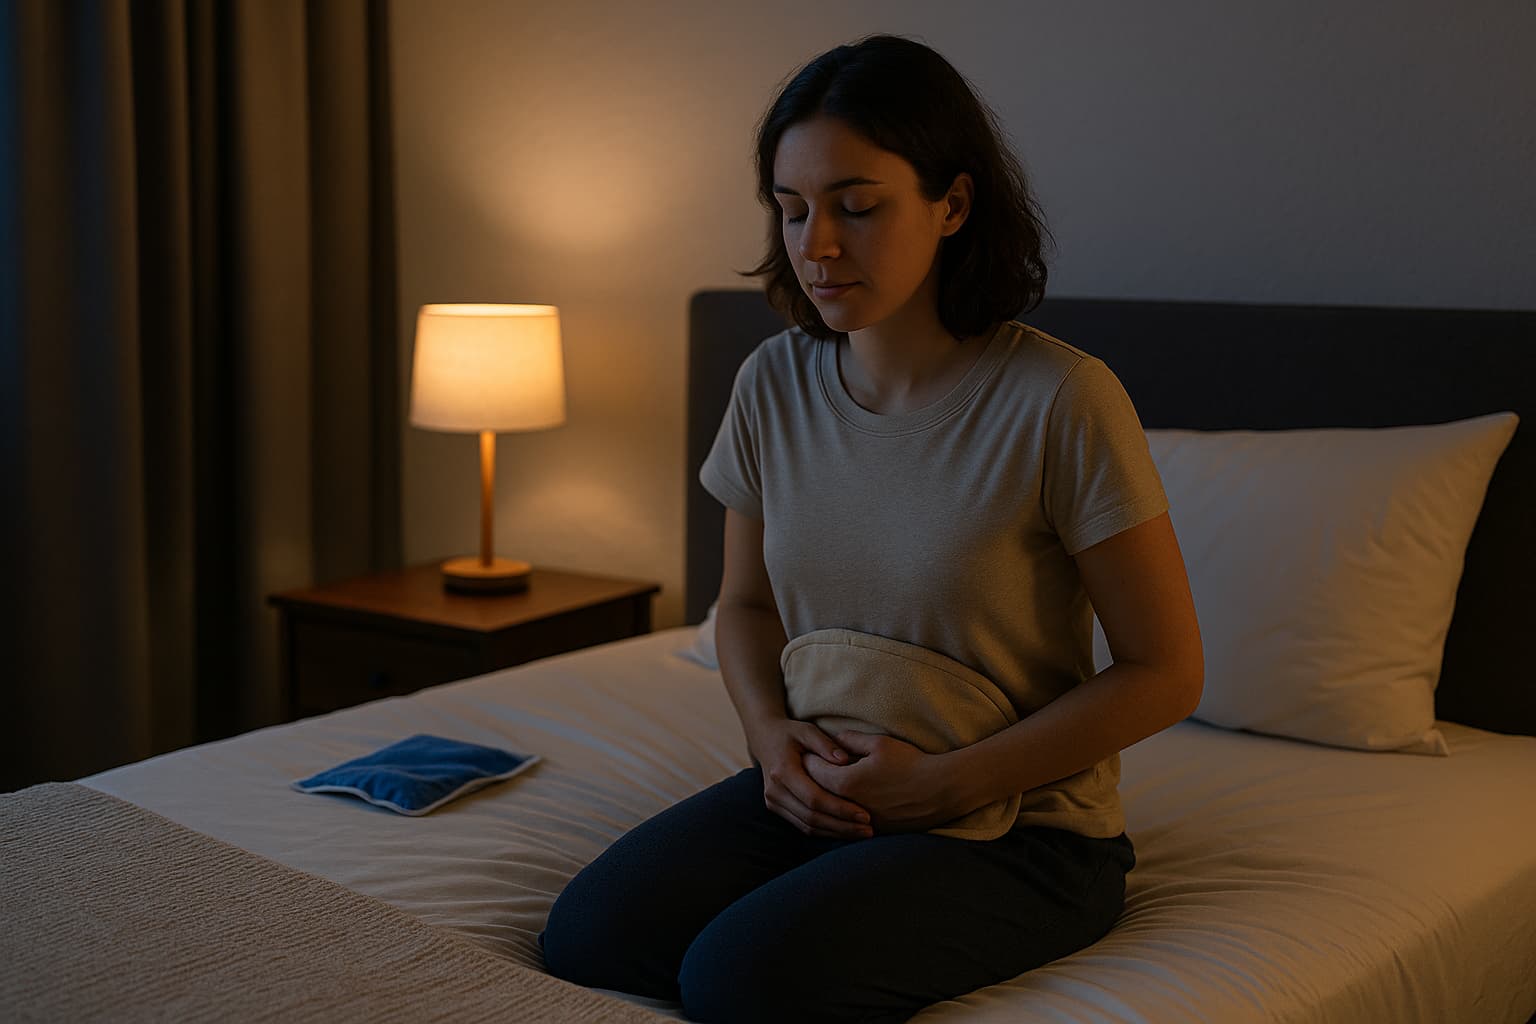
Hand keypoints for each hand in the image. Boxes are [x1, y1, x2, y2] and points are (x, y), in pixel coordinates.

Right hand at [747, 717, 874, 839]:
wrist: (764, 739)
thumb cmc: (790, 733)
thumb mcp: (807, 730)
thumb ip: (825, 744)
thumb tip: (845, 760)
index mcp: (782, 771)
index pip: (814, 798)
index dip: (840, 809)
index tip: (865, 814)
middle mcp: (775, 790)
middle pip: (811, 817)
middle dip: (842, 826)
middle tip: (868, 829)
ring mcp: (773, 801)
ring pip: (807, 826)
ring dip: (835, 832)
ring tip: (861, 832)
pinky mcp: (776, 808)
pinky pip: (802, 825)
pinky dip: (825, 831)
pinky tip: (845, 830)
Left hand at [801, 731, 962, 834]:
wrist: (941, 790)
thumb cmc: (910, 763)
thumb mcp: (879, 744)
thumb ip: (851, 740)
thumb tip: (834, 739)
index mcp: (846, 782)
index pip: (812, 771)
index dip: (807, 759)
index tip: (803, 751)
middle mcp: (849, 806)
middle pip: (818, 793)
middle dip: (810, 779)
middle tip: (806, 767)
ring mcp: (862, 821)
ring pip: (832, 811)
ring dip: (824, 799)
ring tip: (821, 785)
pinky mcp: (875, 830)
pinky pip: (849, 822)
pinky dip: (841, 813)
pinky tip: (842, 803)